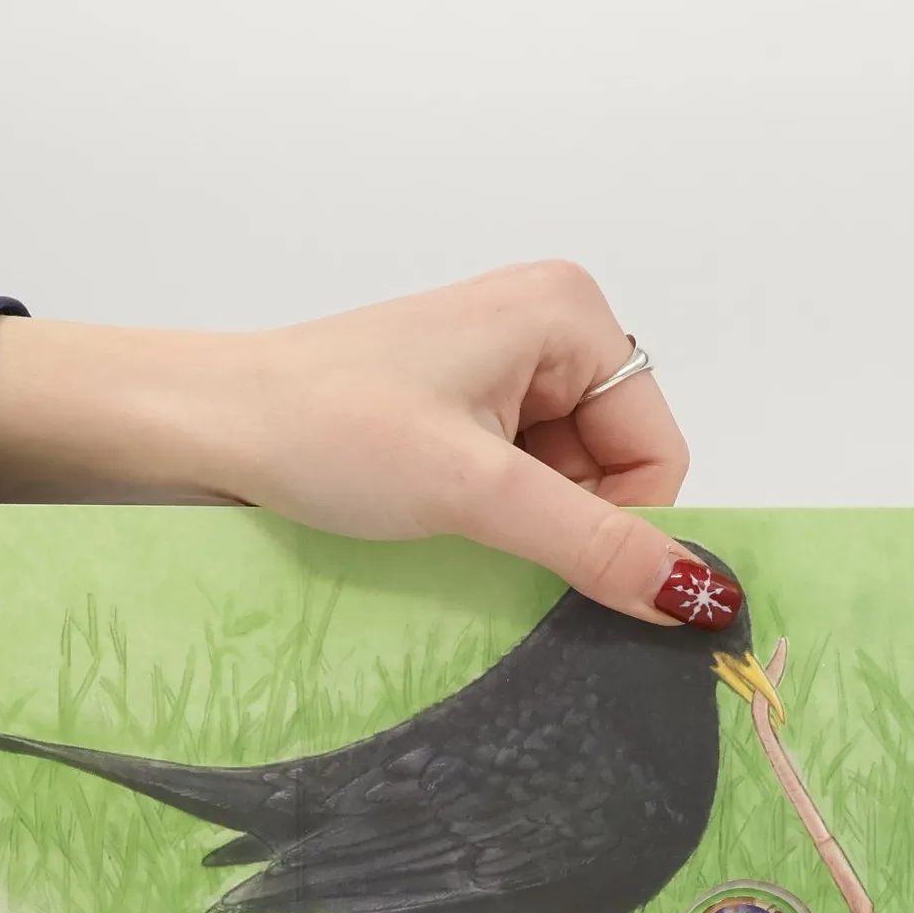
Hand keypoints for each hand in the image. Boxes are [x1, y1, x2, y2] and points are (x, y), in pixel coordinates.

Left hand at [0, 260, 722, 626]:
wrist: (209, 425)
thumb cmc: (329, 432)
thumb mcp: (475, 491)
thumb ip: (593, 544)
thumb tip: (704, 598)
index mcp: (571, 313)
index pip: (656, 452)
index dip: (618, 523)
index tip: (546, 557)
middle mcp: (548, 325)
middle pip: (615, 467)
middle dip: (562, 520)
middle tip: (478, 530)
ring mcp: (501, 366)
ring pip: (565, 483)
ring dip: (519, 522)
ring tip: (441, 516)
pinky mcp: (459, 405)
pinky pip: (517, 480)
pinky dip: (490, 514)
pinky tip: (430, 513)